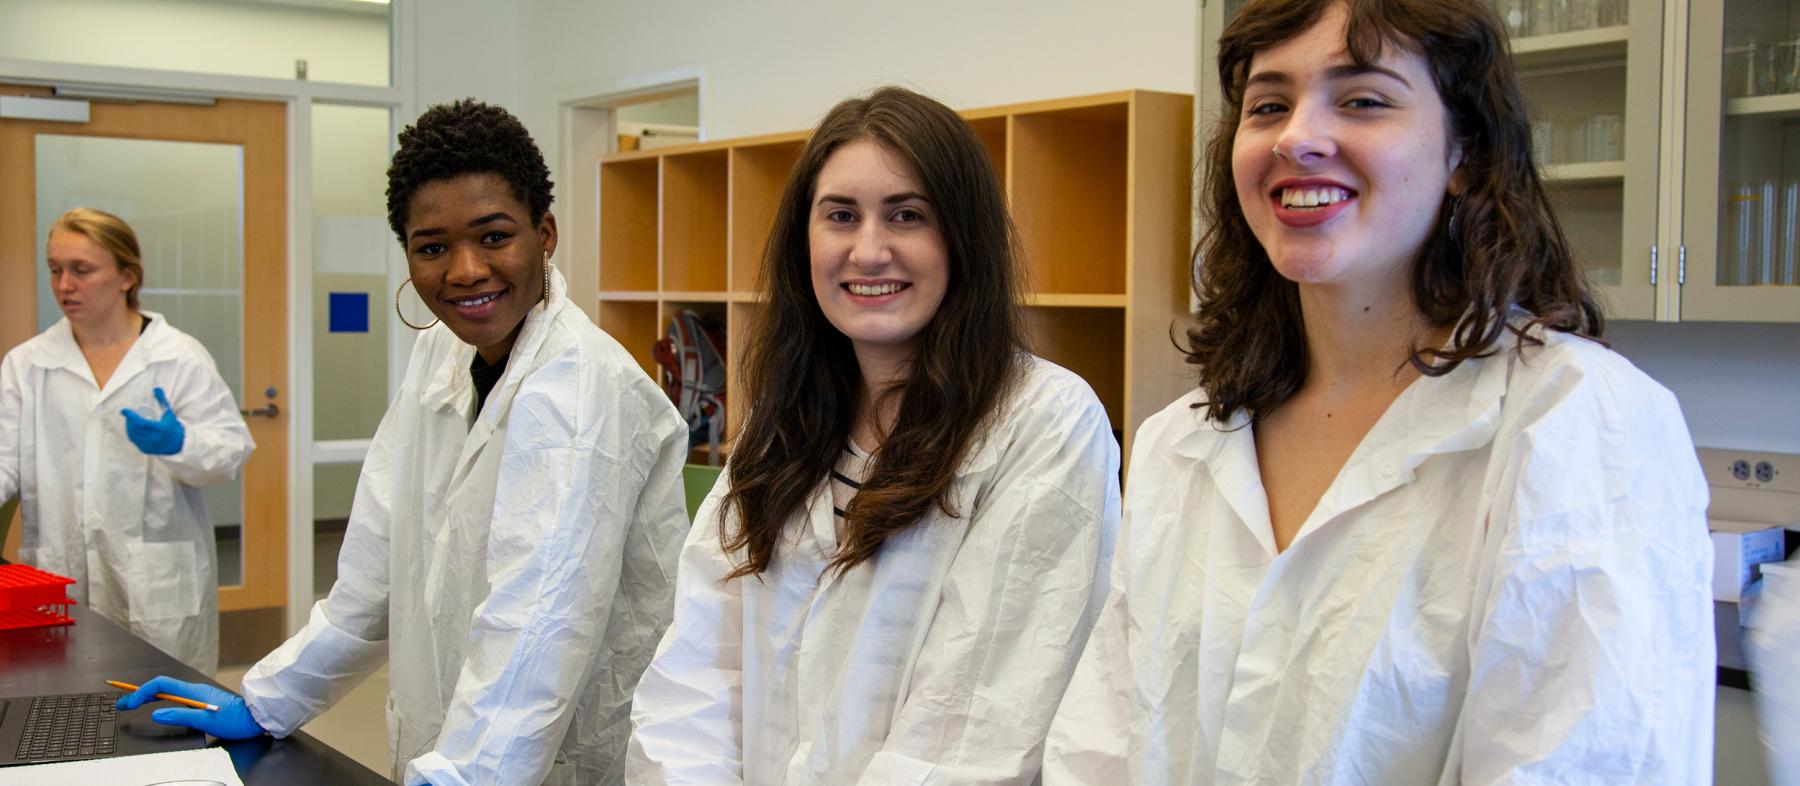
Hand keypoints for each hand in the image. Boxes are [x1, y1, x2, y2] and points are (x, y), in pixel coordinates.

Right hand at [115, 676, 264, 739]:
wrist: (255, 718)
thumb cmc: (235, 719)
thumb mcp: (206, 720)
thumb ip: (181, 715)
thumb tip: (157, 713)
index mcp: (193, 692)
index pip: (161, 685)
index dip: (142, 692)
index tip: (129, 703)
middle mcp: (193, 690)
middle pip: (161, 688)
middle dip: (139, 694)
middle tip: (122, 703)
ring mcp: (197, 696)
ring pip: (167, 693)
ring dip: (148, 697)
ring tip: (132, 704)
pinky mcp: (200, 702)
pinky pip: (175, 698)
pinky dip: (160, 700)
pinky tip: (156, 706)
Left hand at [121, 387, 184, 455]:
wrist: (176, 443)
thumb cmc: (171, 426)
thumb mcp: (168, 413)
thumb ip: (162, 401)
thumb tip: (156, 388)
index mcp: (160, 429)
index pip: (141, 422)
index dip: (131, 416)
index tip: (124, 410)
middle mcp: (154, 438)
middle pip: (135, 428)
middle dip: (130, 420)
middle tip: (129, 415)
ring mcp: (149, 445)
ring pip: (133, 435)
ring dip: (129, 427)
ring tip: (130, 421)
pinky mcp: (145, 449)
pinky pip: (134, 441)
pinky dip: (132, 434)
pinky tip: (132, 429)